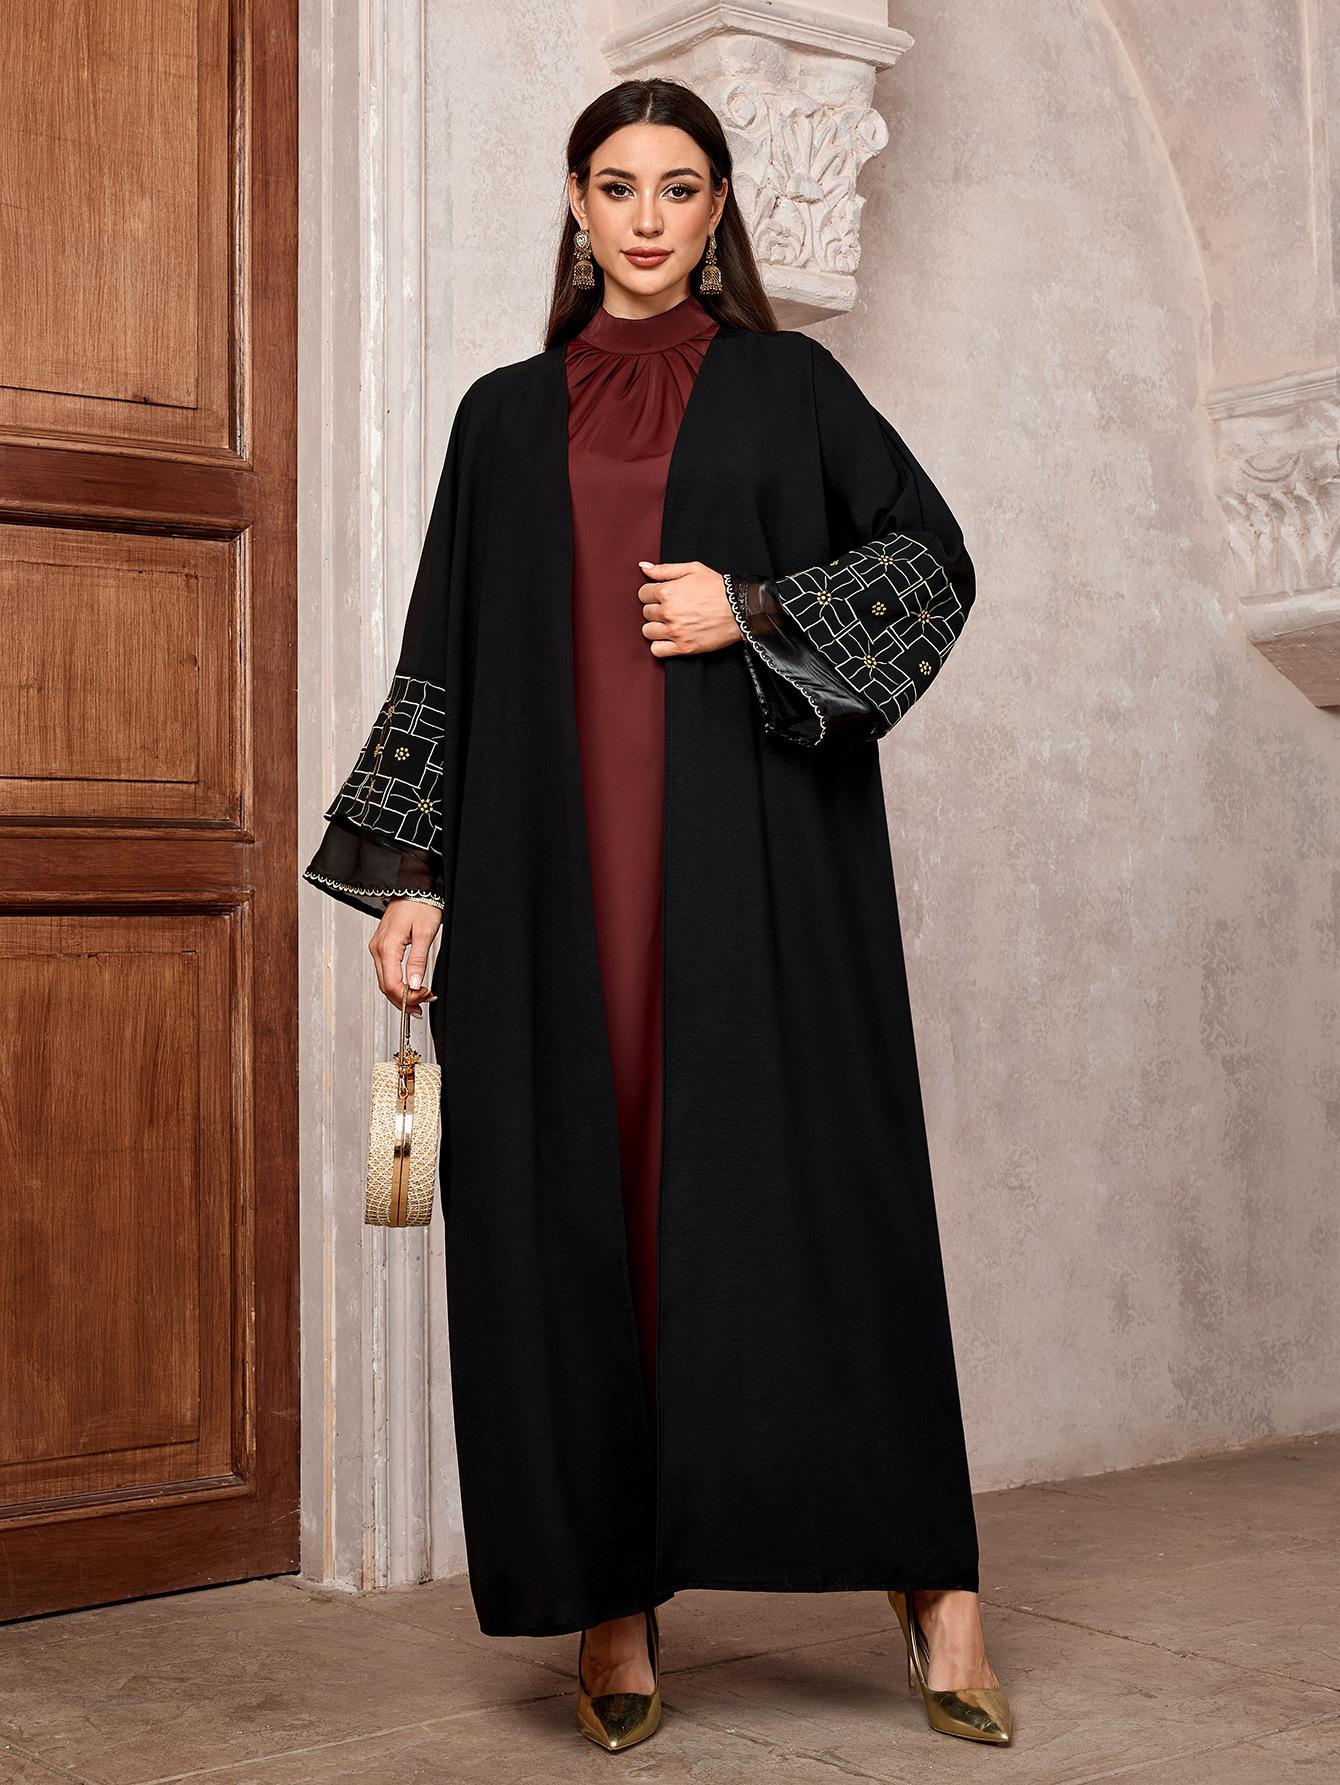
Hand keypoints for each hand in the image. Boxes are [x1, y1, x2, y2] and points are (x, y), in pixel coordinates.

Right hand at [369, 898, 441, 1018]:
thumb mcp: (424, 932)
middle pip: (386, 986)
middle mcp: (377, 949)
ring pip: (385, 981)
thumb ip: (418, 960)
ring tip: (421, 997)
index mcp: (387, 947)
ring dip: (401, 993)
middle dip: (405, 999)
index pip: (392, 984)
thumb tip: (414, 984)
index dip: (408, 997)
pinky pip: (386, 971)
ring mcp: (378, 948)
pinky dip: (397, 982)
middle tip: (426, 1002)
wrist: (413, 886)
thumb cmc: (420, 904)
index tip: (425, 998)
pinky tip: (410, 986)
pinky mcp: (382, 946)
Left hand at [637, 559, 744, 655]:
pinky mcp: (683, 647)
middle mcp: (668, 612)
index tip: (662, 596)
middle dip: (656, 609)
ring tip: (670, 623)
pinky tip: (670, 638)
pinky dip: (660, 645)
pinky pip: (657, 650)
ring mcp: (675, 631)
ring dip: (656, 627)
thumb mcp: (693, 570)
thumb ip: (666, 569)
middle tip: (672, 608)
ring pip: (648, 631)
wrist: (740, 609)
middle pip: (646, 612)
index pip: (643, 593)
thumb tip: (644, 568)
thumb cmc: (718, 588)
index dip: (652, 593)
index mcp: (668, 592)